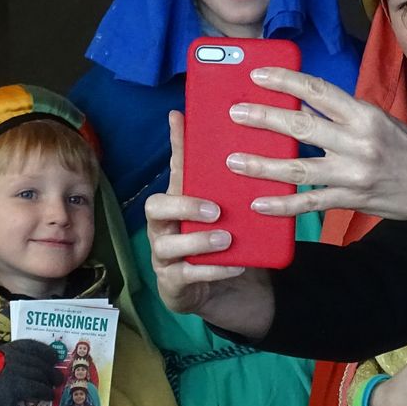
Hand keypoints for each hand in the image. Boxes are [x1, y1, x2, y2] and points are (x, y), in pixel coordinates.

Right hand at [0, 339, 62, 405]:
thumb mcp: (1, 370)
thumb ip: (17, 363)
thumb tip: (45, 365)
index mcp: (4, 350)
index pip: (30, 345)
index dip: (45, 351)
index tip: (54, 357)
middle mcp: (8, 356)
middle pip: (38, 361)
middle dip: (51, 370)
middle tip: (59, 378)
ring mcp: (11, 370)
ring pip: (39, 374)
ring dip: (49, 382)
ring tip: (54, 388)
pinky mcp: (14, 385)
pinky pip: (37, 387)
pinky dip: (46, 392)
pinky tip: (50, 396)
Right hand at [145, 111, 275, 339]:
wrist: (227, 289)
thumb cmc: (225, 241)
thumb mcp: (233, 210)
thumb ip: (234, 184)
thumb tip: (252, 147)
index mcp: (178, 202)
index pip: (174, 168)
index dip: (175, 144)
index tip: (178, 116)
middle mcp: (164, 226)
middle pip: (154, 208)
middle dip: (183, 205)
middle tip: (216, 209)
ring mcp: (164, 256)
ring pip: (166, 245)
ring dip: (199, 241)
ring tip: (227, 239)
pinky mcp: (173, 284)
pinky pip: (186, 276)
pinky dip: (213, 270)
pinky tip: (236, 265)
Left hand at [224, 68, 406, 222]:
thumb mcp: (378, 121)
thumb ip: (341, 116)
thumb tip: (298, 107)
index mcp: (364, 113)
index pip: (317, 91)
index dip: (284, 81)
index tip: (256, 75)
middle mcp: (358, 140)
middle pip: (300, 127)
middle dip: (263, 119)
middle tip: (234, 113)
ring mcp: (354, 173)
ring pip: (298, 169)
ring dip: (261, 165)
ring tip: (233, 161)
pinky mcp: (353, 199)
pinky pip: (310, 203)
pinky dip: (282, 205)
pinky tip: (258, 203)